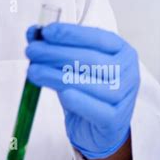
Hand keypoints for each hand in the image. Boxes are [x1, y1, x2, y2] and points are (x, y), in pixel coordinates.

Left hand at [25, 23, 139, 159]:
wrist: (96, 127)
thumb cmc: (86, 90)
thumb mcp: (71, 65)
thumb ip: (55, 47)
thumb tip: (33, 32)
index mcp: (122, 51)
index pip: (96, 38)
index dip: (70, 34)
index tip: (45, 32)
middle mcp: (128, 72)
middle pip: (90, 59)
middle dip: (56, 53)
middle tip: (31, 51)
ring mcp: (124, 97)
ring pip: (88, 83)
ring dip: (55, 75)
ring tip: (32, 71)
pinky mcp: (115, 120)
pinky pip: (94, 109)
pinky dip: (77, 101)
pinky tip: (61, 94)